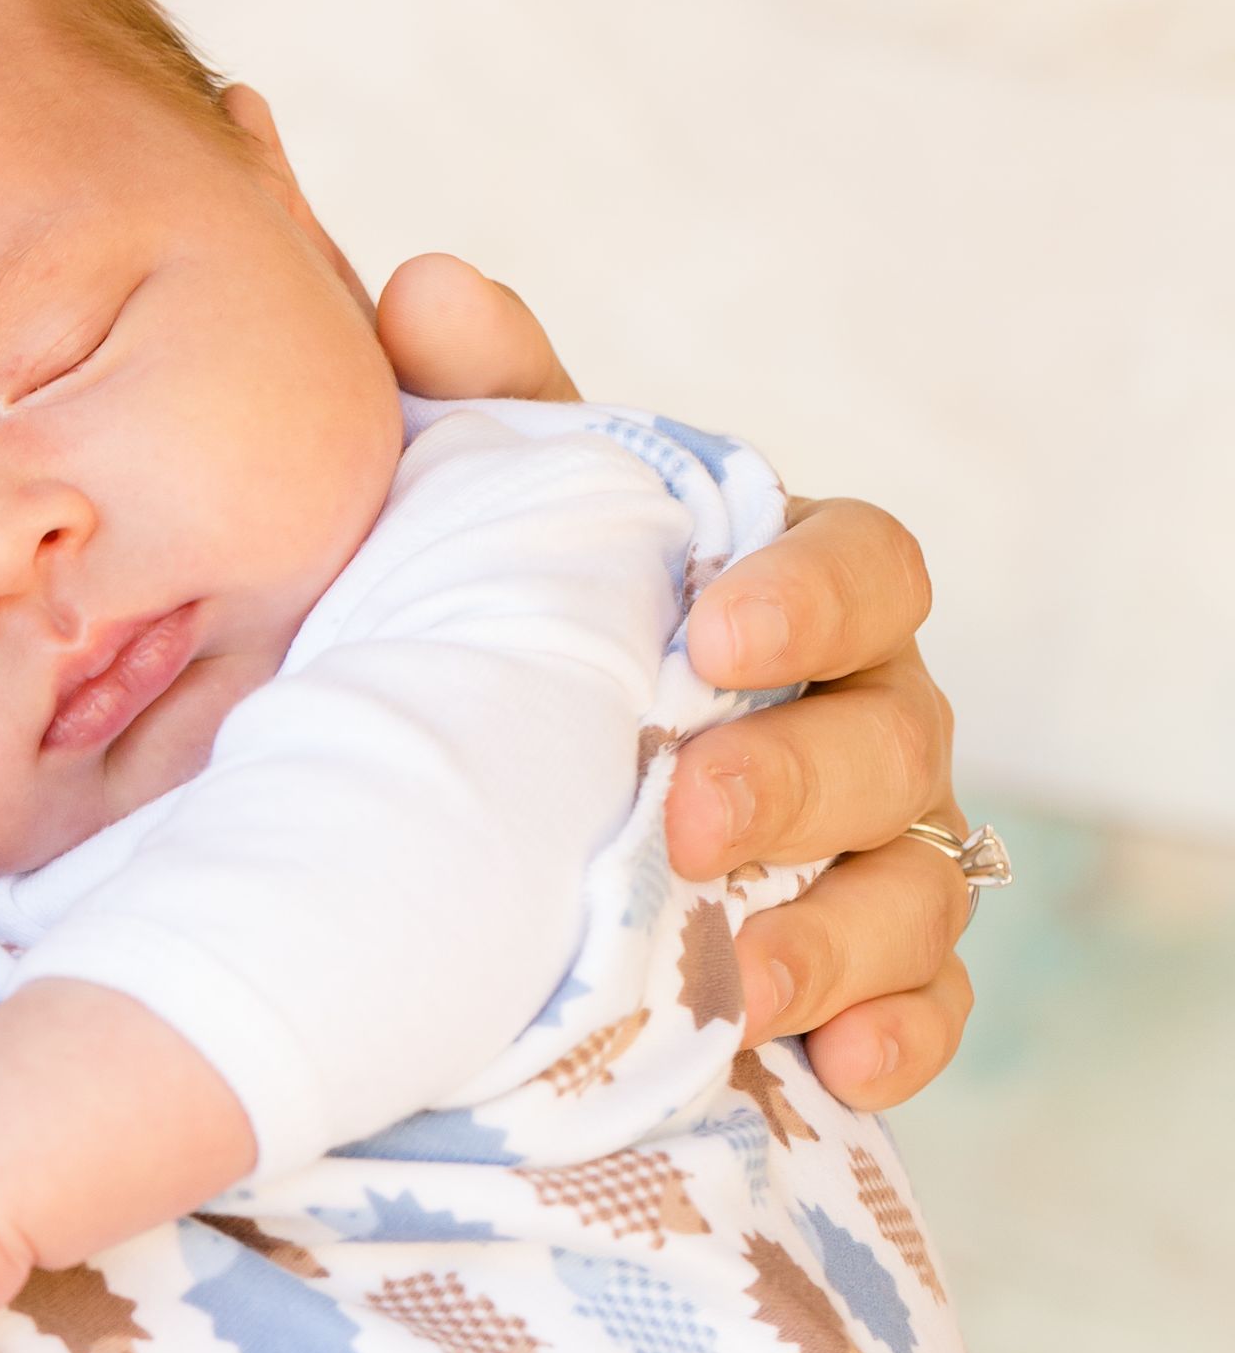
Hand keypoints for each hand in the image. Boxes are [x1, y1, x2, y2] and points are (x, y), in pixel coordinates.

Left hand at [376, 255, 970, 1110]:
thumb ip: (478, 420)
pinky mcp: (864, 992)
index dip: (809, 593)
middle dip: (803, 780)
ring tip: (745, 985)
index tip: (715, 630)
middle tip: (692, 820)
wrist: (487, 861)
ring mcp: (873, 862)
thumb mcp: (480, 542)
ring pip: (919, 889)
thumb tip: (425, 285)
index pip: (863, 564)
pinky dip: (892, 1038)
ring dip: (841, 934)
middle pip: (896, 736)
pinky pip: (927, 1015)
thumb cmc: (518, 670)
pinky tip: (830, 1067)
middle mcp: (859, 726)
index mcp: (792, 602)